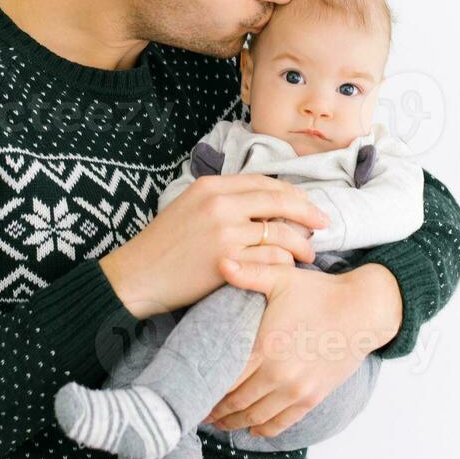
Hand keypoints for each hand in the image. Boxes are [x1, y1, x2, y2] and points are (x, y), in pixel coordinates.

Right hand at [99, 175, 328, 318]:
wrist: (136, 276)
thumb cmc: (163, 246)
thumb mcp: (189, 207)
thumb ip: (223, 200)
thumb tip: (263, 203)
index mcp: (212, 186)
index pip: (265, 182)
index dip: (292, 194)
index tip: (307, 205)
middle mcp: (221, 203)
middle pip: (281, 202)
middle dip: (308, 213)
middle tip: (323, 224)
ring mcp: (225, 232)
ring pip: (281, 233)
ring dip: (300, 244)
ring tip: (308, 254)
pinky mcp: (228, 260)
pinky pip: (272, 259)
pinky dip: (285, 264)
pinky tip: (288, 269)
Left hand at [203, 260, 403, 436]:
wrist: (364, 311)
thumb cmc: (320, 293)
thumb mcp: (283, 278)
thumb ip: (249, 273)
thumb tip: (221, 261)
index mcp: (266, 346)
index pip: (225, 377)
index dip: (204, 387)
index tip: (189, 390)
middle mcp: (279, 374)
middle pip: (236, 402)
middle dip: (214, 410)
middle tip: (196, 410)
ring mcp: (297, 390)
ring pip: (256, 417)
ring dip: (234, 423)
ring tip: (218, 423)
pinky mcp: (313, 397)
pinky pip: (282, 422)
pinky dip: (263, 429)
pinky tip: (250, 429)